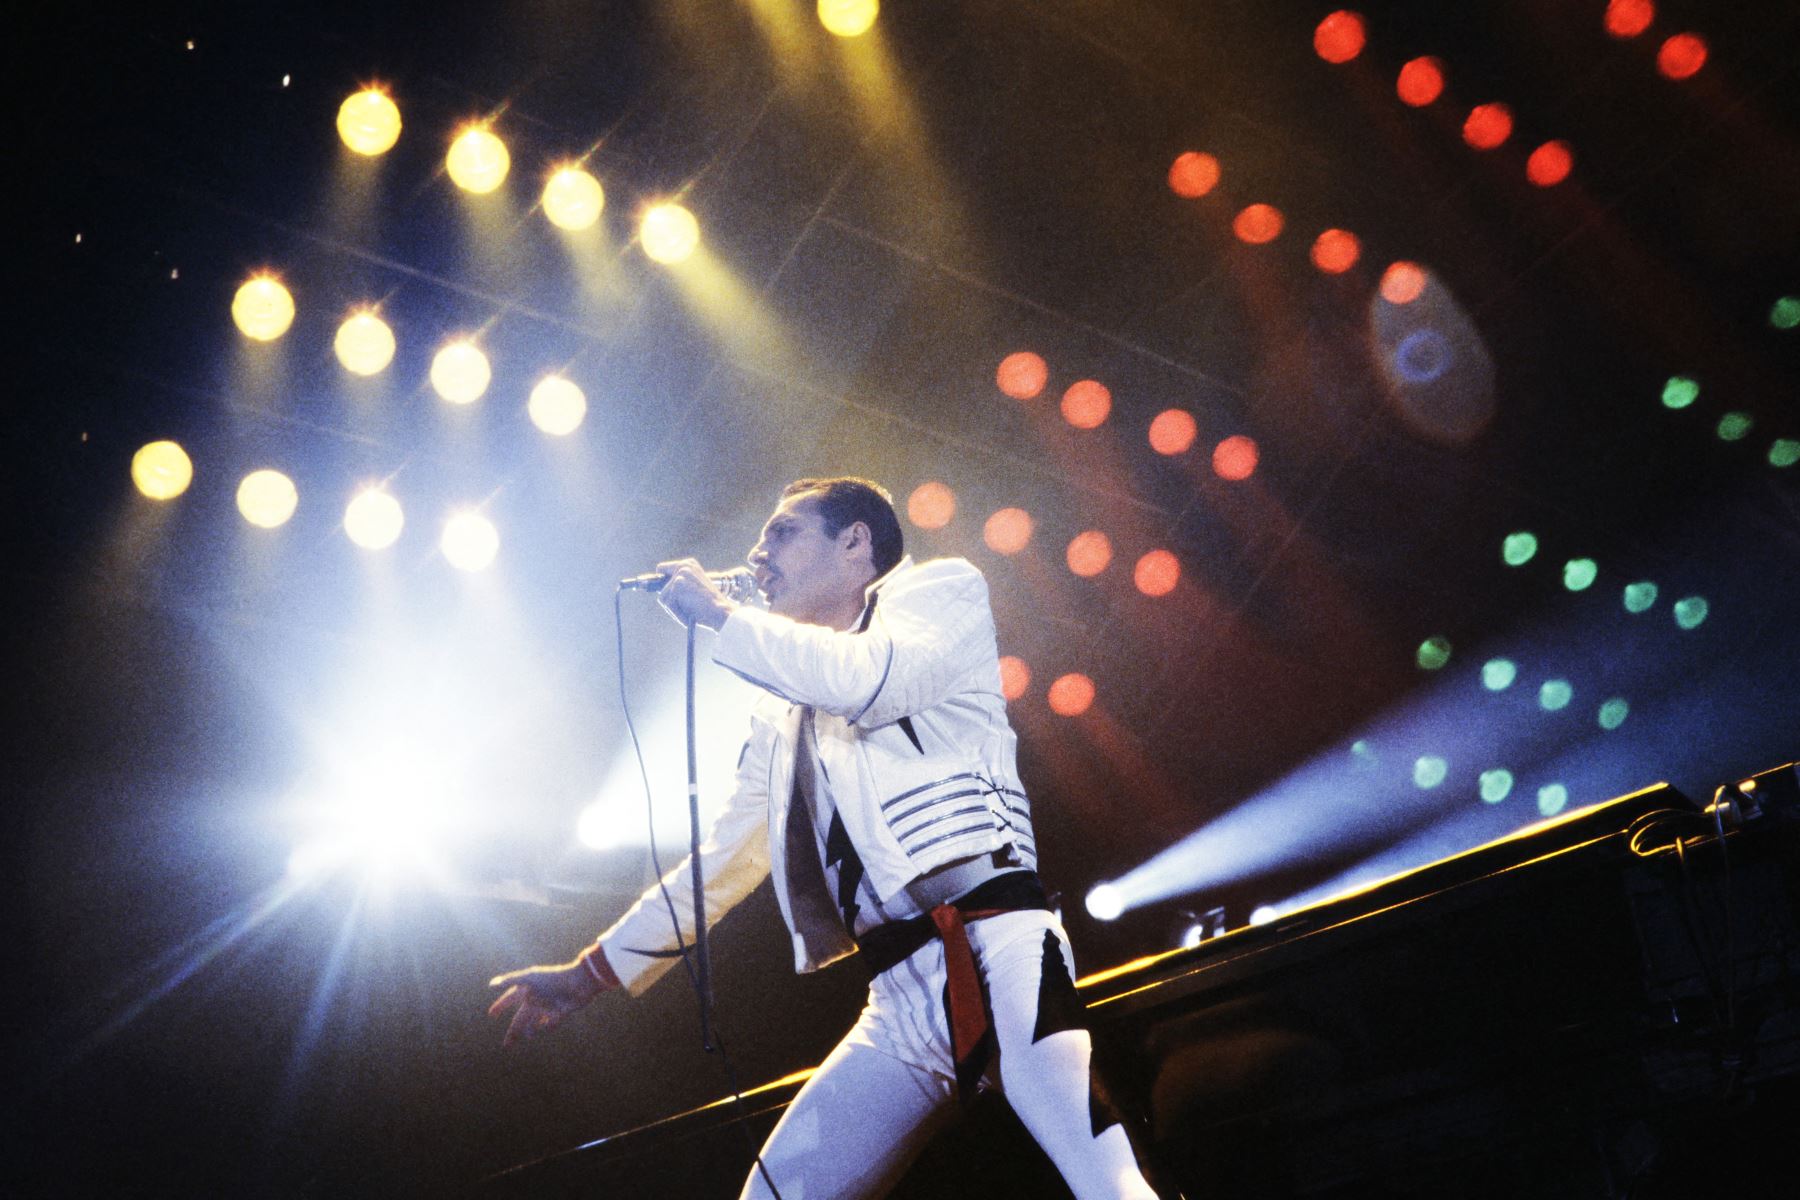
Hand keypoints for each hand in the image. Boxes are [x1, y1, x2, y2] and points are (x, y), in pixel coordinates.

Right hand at [487, 949, 617, 1047]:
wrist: (578, 983)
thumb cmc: (553, 978)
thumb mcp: (530, 977)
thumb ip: (510, 980)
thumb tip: (491, 985)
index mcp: (527, 990)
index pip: (509, 999)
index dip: (500, 1005)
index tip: (491, 1014)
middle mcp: (535, 999)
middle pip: (520, 1019)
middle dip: (513, 1032)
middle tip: (506, 1045)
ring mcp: (546, 1007)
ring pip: (533, 1024)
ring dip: (529, 1032)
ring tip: (527, 1036)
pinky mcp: (558, 1013)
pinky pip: (550, 1024)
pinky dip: (547, 1026)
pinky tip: (546, 1025)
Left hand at [654, 559, 736, 629]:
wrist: (721, 611)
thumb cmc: (709, 606)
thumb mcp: (693, 590)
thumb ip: (679, 588)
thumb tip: (660, 592)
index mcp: (689, 565)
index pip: (663, 570)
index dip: (660, 581)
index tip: (646, 584)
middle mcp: (684, 566)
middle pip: (660, 584)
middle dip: (667, 597)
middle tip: (682, 604)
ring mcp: (679, 575)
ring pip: (663, 596)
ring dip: (674, 607)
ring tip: (691, 608)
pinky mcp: (677, 585)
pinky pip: (667, 603)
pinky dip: (675, 610)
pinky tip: (690, 609)